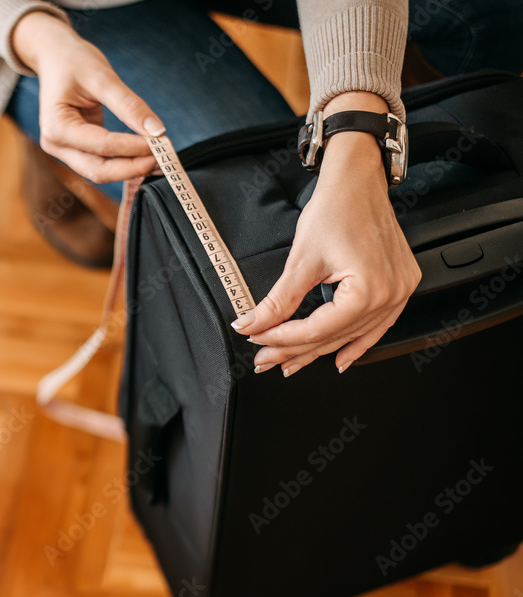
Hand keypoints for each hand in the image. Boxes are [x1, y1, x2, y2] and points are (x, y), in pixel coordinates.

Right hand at [11, 11, 163, 182]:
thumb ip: (129, 105)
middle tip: (163, 158)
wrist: (54, 57)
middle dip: (133, 167)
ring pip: (101, 172)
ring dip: (130, 169)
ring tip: (159, 159)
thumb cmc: (72, 61)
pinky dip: (124, 163)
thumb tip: (157, 131)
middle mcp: (56, 145)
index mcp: (56, 126)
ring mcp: (64, 151)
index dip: (134, 147)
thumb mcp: (102, 77)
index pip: (102, 146)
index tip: (161, 143)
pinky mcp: (77, 150)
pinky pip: (102, 164)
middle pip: (99, 170)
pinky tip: (145, 157)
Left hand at [232, 92, 420, 375]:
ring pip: (352, 335)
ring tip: (290, 363)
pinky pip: (376, 326)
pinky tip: (340, 359)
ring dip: (319, 350)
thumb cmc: (336, 209)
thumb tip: (250, 325)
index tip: (256, 340)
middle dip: (295, 349)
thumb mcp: (300, 260)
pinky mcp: (399, 286)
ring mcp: (399, 292)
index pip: (316, 329)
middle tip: (265, 359)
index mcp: (368, 290)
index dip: (281, 338)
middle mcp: (391, 295)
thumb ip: (277, 301)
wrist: (358, 181)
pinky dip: (356, 342)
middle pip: (334, 336)